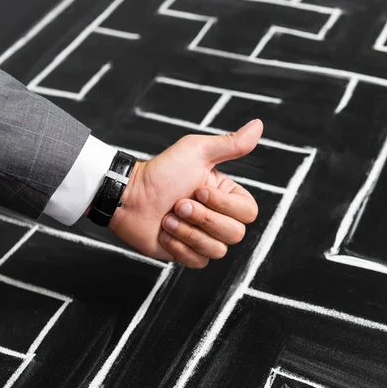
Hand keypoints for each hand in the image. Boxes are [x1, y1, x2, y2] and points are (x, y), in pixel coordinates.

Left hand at [108, 119, 262, 267]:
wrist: (128, 196)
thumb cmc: (161, 171)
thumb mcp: (197, 152)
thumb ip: (231, 144)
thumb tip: (258, 125)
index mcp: (226, 195)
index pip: (248, 212)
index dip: (225, 205)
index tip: (199, 190)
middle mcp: (219, 217)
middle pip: (235, 234)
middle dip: (203, 219)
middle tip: (178, 204)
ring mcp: (203, 238)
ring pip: (217, 250)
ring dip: (188, 233)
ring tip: (168, 218)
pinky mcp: (187, 254)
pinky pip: (199, 262)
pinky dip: (179, 248)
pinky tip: (165, 233)